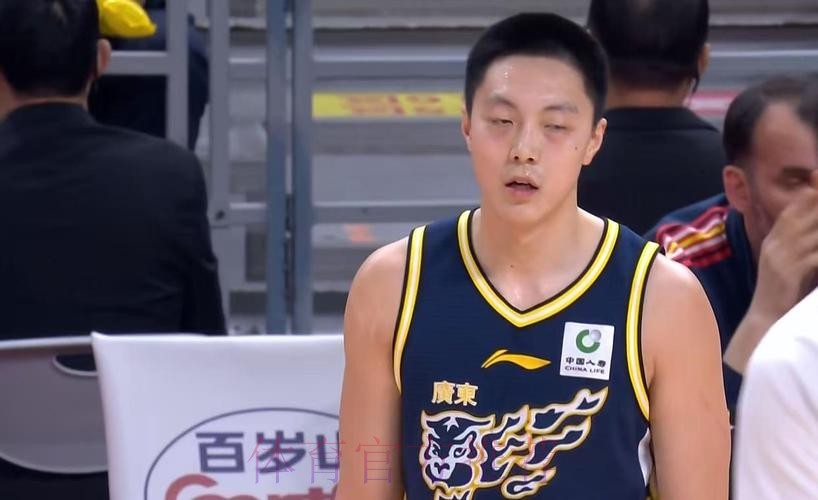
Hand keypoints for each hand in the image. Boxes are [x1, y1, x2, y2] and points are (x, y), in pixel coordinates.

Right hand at [751, 171, 817, 318]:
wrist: (764, 318)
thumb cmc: (781, 292)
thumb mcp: (787, 263)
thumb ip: (799, 245)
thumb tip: (813, 233)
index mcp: (773, 240)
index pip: (793, 210)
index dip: (810, 195)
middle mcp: (775, 245)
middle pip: (803, 215)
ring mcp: (781, 258)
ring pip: (813, 232)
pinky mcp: (789, 273)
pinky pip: (814, 255)